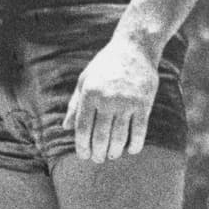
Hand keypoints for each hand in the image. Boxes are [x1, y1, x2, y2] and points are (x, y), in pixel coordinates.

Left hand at [63, 37, 159, 162]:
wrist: (133, 49)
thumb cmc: (105, 65)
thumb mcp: (84, 80)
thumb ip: (75, 104)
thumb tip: (65, 128)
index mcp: (89, 92)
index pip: (82, 127)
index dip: (82, 145)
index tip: (83, 156)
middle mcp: (107, 98)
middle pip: (100, 135)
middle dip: (97, 152)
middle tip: (97, 159)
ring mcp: (126, 102)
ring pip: (119, 137)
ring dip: (114, 151)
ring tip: (111, 156)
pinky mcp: (144, 104)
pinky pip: (139, 131)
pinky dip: (134, 144)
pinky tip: (130, 150)